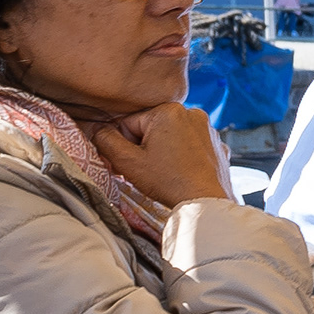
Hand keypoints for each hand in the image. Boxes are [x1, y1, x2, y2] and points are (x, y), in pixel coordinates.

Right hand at [94, 102, 234, 206]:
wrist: (205, 202)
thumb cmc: (168, 181)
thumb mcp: (127, 161)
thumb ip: (105, 140)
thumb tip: (96, 129)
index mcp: (168, 110)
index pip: (129, 123)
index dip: (124, 144)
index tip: (131, 162)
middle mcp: (192, 113)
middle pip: (151, 128)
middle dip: (144, 147)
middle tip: (147, 169)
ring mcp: (208, 129)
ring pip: (171, 137)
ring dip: (163, 151)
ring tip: (165, 172)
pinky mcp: (217, 144)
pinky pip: (190, 146)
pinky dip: (183, 157)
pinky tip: (182, 172)